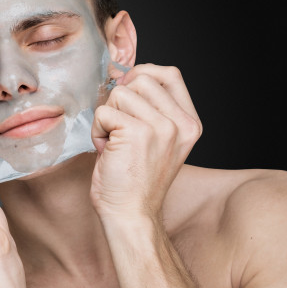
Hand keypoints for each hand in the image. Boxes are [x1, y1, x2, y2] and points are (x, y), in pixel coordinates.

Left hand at [90, 64, 201, 218]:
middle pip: (141, 78)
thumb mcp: (154, 139)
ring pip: (119, 93)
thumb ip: (149, 108)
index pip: (170, 74)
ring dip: (107, 118)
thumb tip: (120, 74)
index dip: (142, 74)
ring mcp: (162, 127)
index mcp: (189, 123)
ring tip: (114, 144)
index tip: (126, 94)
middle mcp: (181, 123)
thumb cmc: (133, 180)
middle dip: (119, 101)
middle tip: (118, 131)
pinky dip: (97, 130)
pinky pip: (104, 111)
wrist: (130, 214)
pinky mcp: (138, 132)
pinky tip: (106, 151)